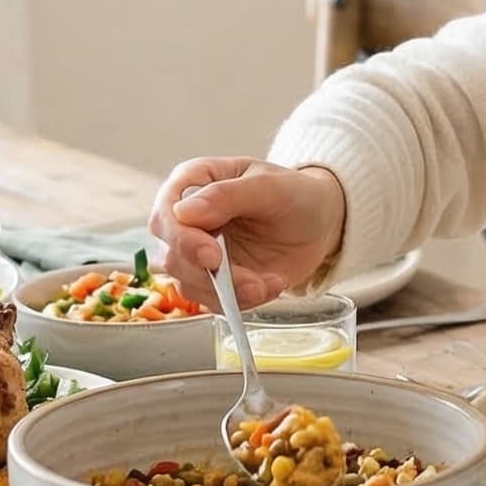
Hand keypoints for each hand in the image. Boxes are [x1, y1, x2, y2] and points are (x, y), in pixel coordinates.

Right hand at [147, 157, 347, 308]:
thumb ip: (226, 195)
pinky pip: (214, 302)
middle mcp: (188, 221)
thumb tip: (184, 212)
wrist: (320, 221)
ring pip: (189, 285)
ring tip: (267, 284)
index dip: (182, 239)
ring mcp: (199, 254)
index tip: (211, 255)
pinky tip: (272, 285)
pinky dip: (243, 301)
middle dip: (207, 274)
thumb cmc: (293, 193)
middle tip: (247, 281)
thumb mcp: (269, 186)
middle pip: (172, 256)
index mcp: (192, 184)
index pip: (166, 215)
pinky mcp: (215, 281)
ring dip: (229, 292)